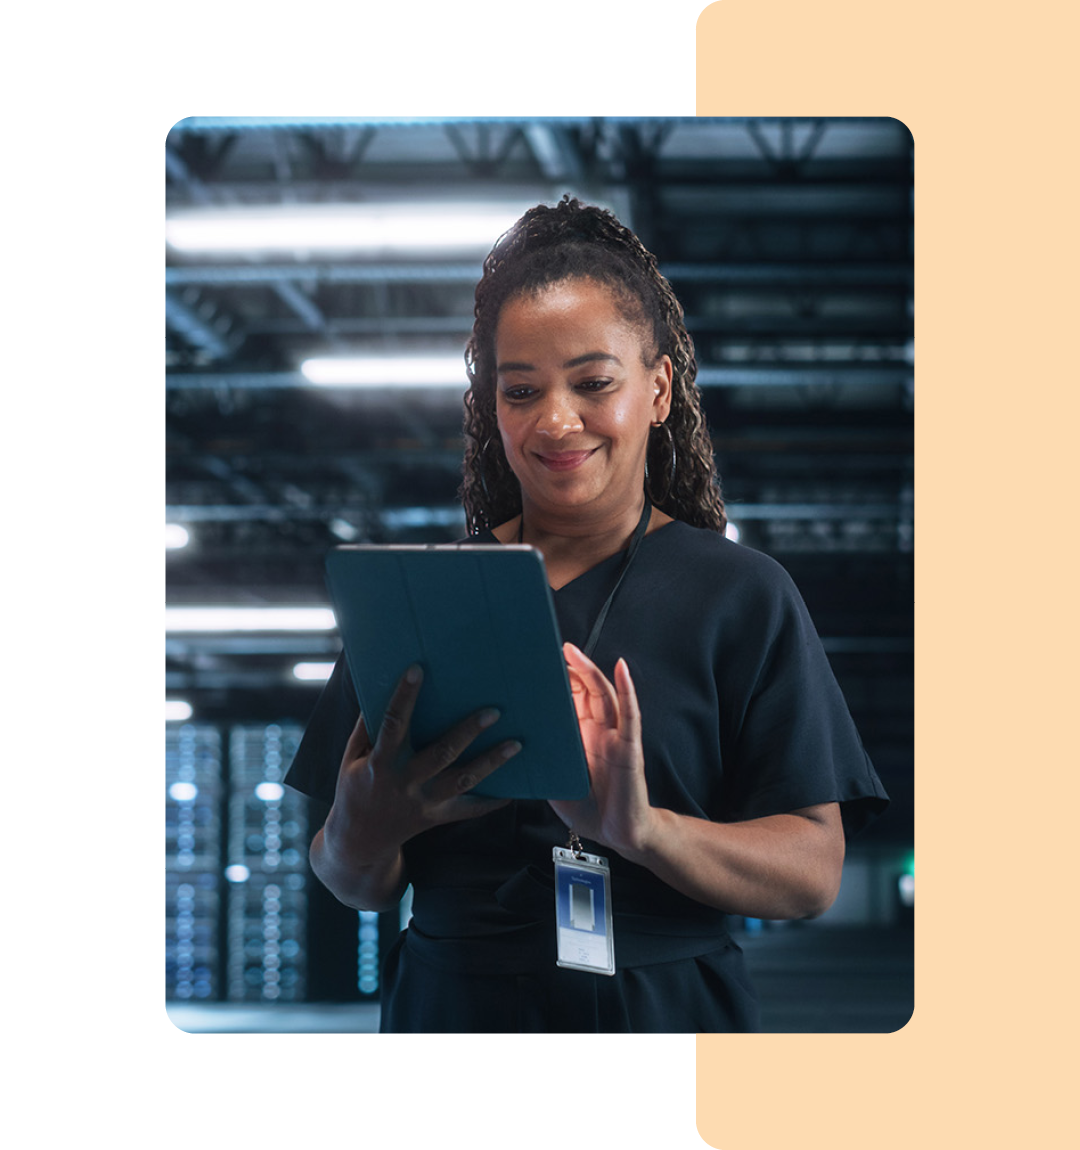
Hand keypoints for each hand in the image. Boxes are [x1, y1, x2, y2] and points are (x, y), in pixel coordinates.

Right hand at [327, 664, 518, 865]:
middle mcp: (405, 783)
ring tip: (516, 744)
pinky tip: (514, 789)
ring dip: (491, 762)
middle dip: (467, 732)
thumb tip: (378, 690)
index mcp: (381, 763)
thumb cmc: (354, 789)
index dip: (404, 696)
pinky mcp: (437, 817)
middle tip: (493, 711)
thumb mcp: (352, 758)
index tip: (417, 669)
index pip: (393, 724)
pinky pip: (470, 810)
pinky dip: (492, 801)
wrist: (359, 841)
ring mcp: (424, 802)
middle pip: (441, 754)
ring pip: (463, 781)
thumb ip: (365, 728)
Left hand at [549, 643, 657, 855]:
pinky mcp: (629, 747)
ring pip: (603, 694)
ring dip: (589, 670)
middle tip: (549, 650)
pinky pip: (629, 714)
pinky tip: (621, 668)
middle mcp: (597, 730)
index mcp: (579, 736)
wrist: (617, 833)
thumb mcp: (554, 779)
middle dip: (568, 669)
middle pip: (584, 690)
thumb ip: (540, 760)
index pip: (568, 699)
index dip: (555, 681)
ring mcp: (614, 736)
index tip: (534, 663)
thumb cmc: (586, 808)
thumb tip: (505, 743)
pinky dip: (627, 688)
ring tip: (573, 652)